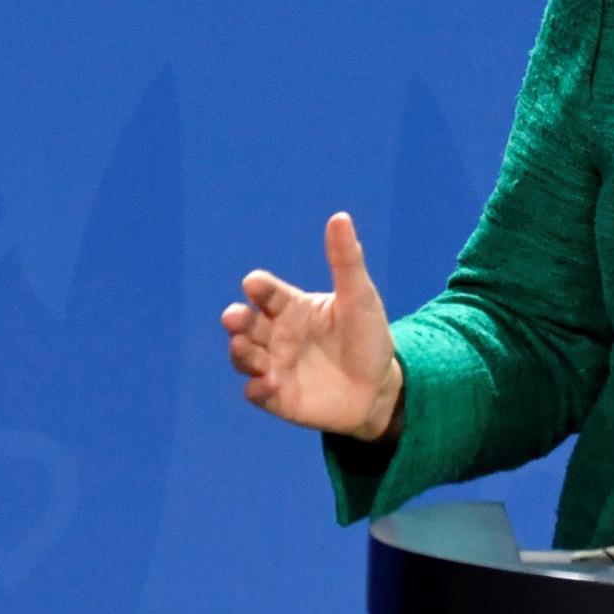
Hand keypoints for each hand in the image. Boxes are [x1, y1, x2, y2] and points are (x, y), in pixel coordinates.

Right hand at [222, 212, 402, 439]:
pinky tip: (266, 385)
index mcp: (291, 307)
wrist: (380, 390)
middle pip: (246, 323)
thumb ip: (346, 261)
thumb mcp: (360, 298)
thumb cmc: (368, 338)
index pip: (267, 293)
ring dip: (240, 352)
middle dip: (236, 319)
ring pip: (243, 356)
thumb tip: (340, 217)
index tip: (254, 284)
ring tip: (243, 348)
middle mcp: (276, 335)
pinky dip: (256, 388)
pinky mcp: (277, 396)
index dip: (258, 287)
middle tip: (233, 318)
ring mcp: (274, 365)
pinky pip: (256, 392)